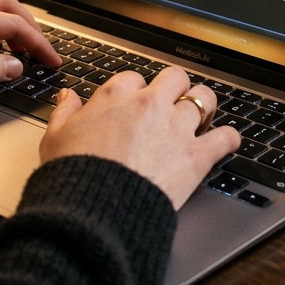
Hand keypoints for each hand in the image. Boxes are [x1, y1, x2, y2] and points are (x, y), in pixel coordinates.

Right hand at [40, 67, 240, 209]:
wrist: (96, 206)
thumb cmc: (75, 172)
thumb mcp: (55, 137)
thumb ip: (64, 112)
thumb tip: (68, 97)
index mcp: (116, 96)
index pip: (134, 78)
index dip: (136, 91)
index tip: (135, 104)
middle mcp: (150, 104)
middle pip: (175, 78)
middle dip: (176, 88)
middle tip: (173, 103)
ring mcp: (176, 127)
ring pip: (204, 98)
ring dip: (204, 106)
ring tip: (202, 116)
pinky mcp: (196, 155)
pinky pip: (225, 137)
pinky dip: (228, 139)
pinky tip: (225, 142)